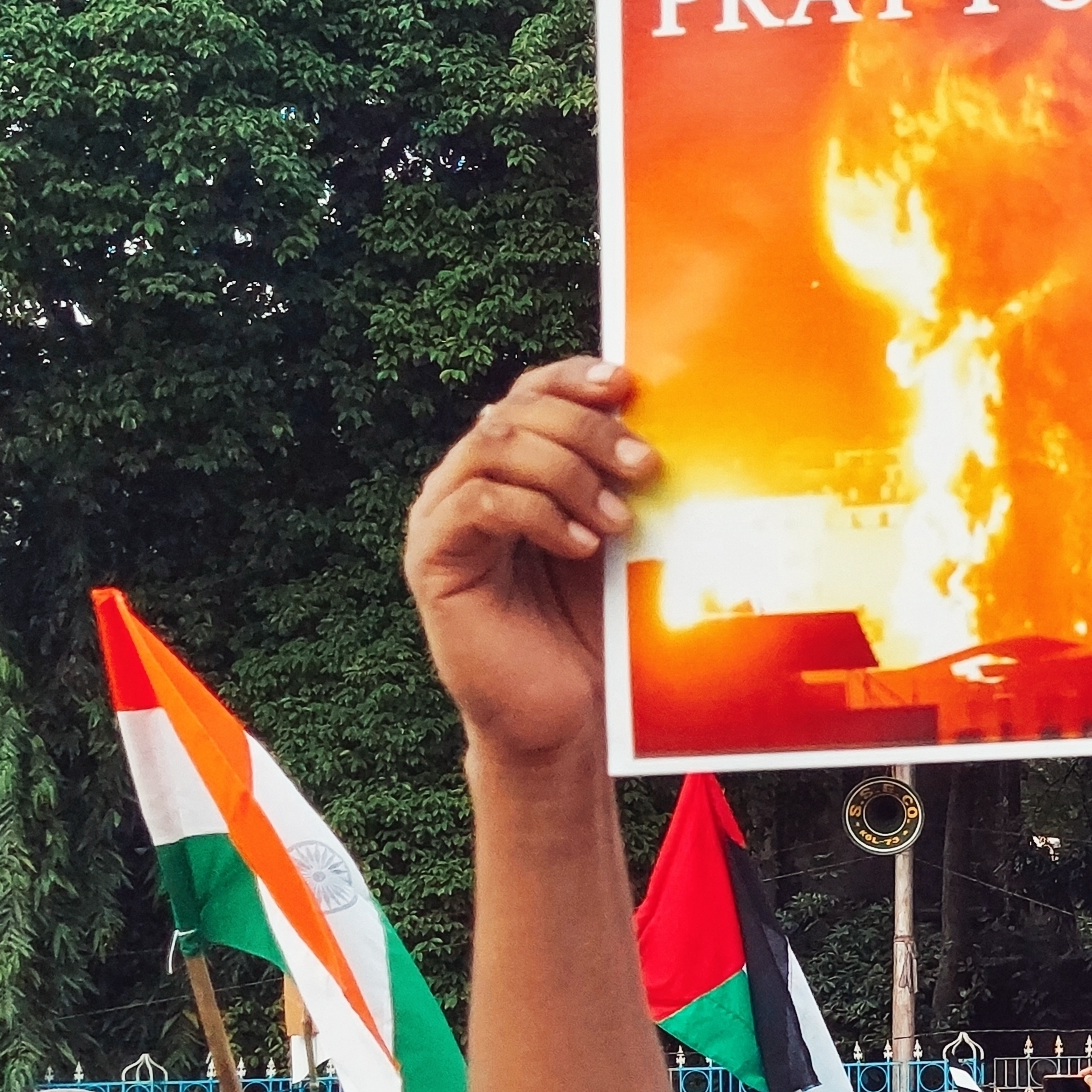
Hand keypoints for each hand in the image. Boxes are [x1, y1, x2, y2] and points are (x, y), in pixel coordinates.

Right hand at [402, 355, 652, 771]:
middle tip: (644, 467)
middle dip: (587, 431)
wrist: (563, 713)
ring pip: (494, 446)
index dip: (571, 378)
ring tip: (616, 519)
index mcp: (509, 466)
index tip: (626, 385)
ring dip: (566, 472)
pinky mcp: (432, 557)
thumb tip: (659, 422)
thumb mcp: (613, 537)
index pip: (529, 393)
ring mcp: (443, 516)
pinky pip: (478, 503)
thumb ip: (617, 480)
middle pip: (515, 411)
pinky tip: (579, 546)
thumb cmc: (591, 625)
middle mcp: (467, 480)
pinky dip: (536, 514)